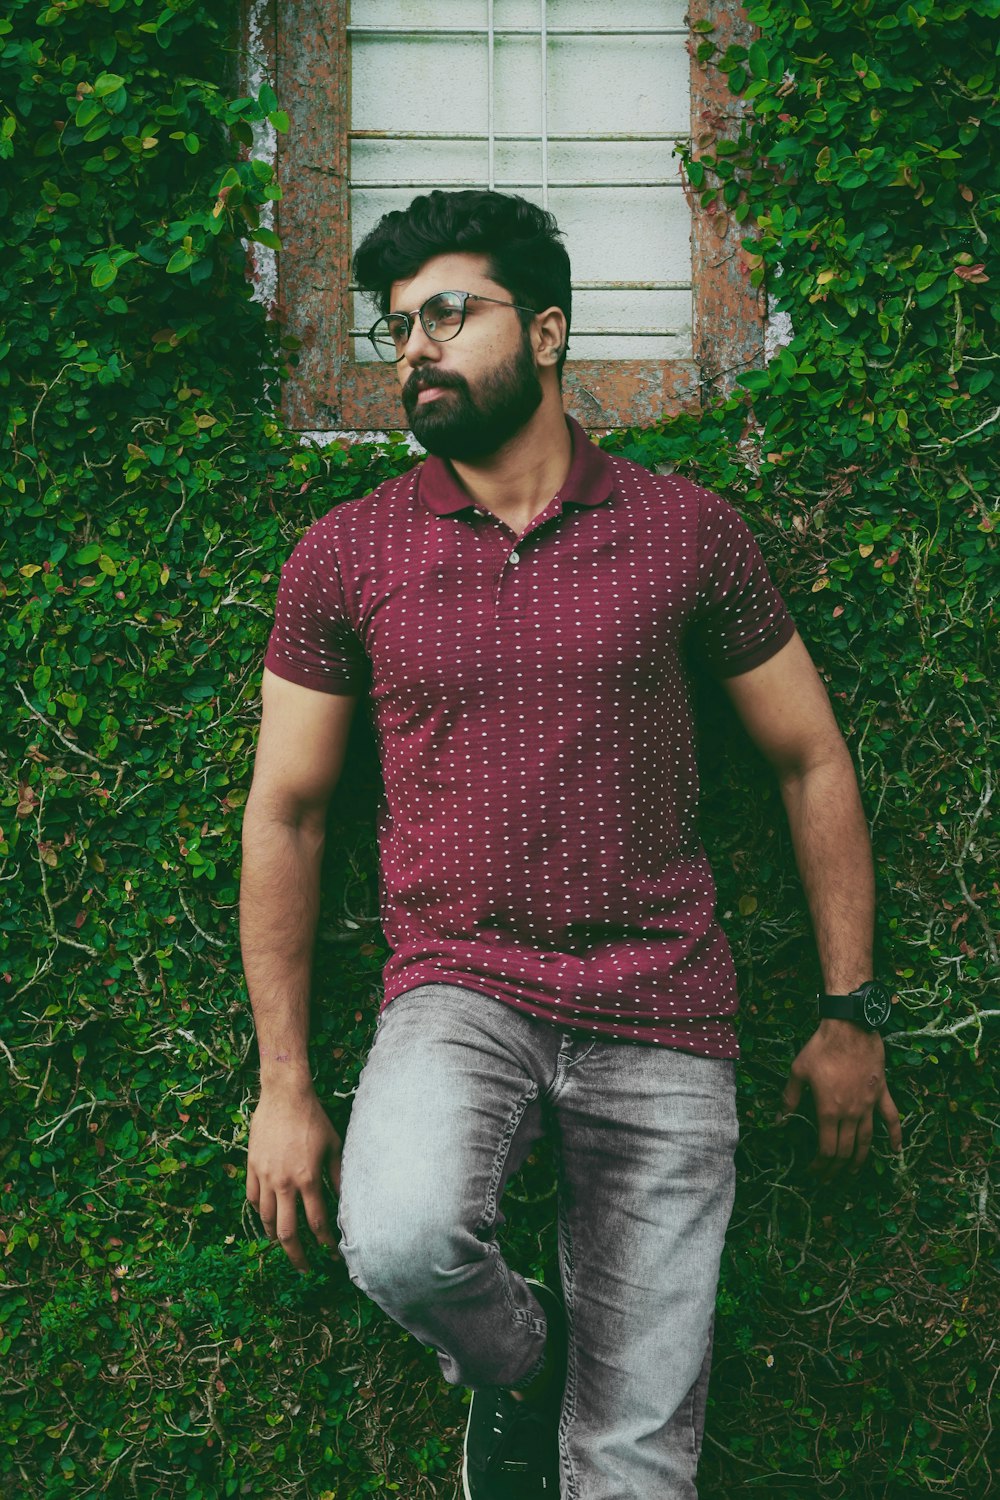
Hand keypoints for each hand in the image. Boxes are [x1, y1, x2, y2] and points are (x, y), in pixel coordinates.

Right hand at [246, 1083, 342, 1270]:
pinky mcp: (252, 1166)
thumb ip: (338, 1176)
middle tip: (304, 1267)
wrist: (285, 1095)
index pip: (317, 1222)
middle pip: (287, 1232)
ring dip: (275, 1236)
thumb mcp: (334, 1146)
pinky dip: (258, 1212)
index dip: (325, 1242)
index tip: (330, 1253)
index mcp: (308, 1179)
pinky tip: (266, 1216)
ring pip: (266, 1218)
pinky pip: (251, 1198)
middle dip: (297, 1255)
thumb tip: (346, 1202)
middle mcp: (284, 1183)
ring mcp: (265, 1176)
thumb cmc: (313, 1118)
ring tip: (283, 1244)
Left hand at [779, 1020, 902, 1179]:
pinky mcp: (882, 1094)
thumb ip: (789, 1099)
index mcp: (829, 1111)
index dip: (820, 1165)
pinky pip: (891, 1119)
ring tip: (853, 1172)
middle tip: (828, 1178)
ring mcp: (869, 1105)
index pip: (827, 1150)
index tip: (813, 1172)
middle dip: (836, 1169)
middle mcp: (851, 1113)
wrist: (849, 1027)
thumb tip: (778, 1121)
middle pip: (846, 1150)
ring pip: (867, 1141)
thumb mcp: (798, 1072)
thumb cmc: (820, 1048)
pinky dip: (895, 1136)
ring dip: (860, 1160)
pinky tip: (895, 1150)